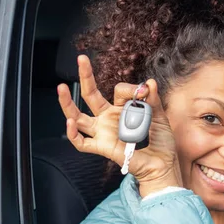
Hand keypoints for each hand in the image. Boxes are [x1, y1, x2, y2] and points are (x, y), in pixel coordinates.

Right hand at [58, 55, 179, 196]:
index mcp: (123, 109)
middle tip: (81, 59)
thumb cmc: (161, 142)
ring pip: (78, 116)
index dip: (131, 89)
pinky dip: (73, 134)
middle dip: (85, 76)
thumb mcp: (159, 117)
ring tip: (61, 88)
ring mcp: (104, 132)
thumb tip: (149, 82)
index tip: (144, 91)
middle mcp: (109, 118)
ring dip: (67, 103)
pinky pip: (82, 142)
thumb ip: (153, 101)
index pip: (119, 91)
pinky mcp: (102, 147)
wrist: (163, 164)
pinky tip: (70, 122)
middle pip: (91, 95)